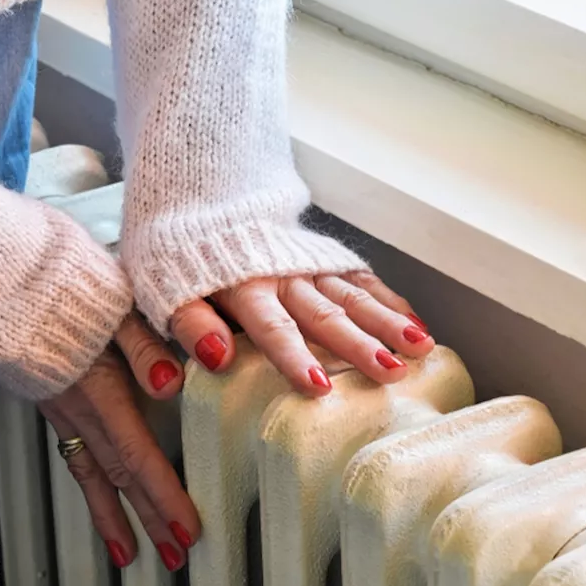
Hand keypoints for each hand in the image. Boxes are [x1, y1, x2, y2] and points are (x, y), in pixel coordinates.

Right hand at [37, 314, 196, 570]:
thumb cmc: (58, 281)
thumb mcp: (112, 302)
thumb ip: (143, 344)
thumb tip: (172, 381)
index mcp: (100, 386)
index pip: (138, 454)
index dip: (164, 496)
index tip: (187, 530)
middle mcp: (78, 407)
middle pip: (120, 475)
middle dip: (149, 518)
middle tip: (175, 555)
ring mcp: (60, 407)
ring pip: (92, 473)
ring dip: (115, 516)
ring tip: (131, 554)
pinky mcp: (51, 399)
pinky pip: (72, 455)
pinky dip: (89, 487)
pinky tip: (98, 501)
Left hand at [166, 271, 433, 395]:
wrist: (203, 196)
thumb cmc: (182, 258)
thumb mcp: (166, 291)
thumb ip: (190, 326)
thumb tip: (216, 359)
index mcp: (243, 288)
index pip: (272, 328)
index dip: (294, 357)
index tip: (319, 388)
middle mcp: (284, 277)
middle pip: (325, 315)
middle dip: (359, 345)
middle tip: (392, 372)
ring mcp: (309, 266)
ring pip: (353, 295)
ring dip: (387, 322)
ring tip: (420, 347)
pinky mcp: (325, 259)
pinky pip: (361, 279)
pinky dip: (389, 299)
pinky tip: (416, 322)